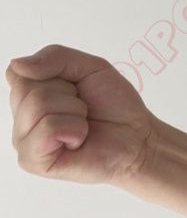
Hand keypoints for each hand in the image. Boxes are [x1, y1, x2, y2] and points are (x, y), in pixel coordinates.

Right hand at [6, 44, 157, 184]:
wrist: (137, 135)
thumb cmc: (113, 104)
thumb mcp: (90, 66)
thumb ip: (55, 56)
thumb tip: (17, 64)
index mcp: (29, 95)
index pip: (19, 71)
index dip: (54, 72)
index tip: (75, 85)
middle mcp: (21, 118)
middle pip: (27, 87)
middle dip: (67, 92)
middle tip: (83, 108)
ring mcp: (24, 141)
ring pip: (38, 105)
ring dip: (75, 110)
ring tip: (83, 123)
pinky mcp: (33, 161)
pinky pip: (48, 129)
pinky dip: (74, 128)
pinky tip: (79, 139)